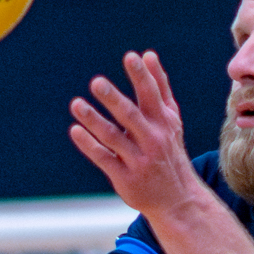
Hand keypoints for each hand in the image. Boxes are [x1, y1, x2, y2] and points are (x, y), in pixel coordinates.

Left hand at [69, 51, 200, 217]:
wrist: (177, 199)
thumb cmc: (169, 151)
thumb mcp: (170, 120)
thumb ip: (159, 87)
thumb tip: (148, 54)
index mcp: (163, 123)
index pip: (151, 95)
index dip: (141, 76)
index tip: (131, 57)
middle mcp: (152, 140)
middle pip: (131, 116)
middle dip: (114, 100)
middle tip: (96, 83)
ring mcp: (138, 161)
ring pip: (113, 138)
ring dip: (94, 120)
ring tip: (76, 104)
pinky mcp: (125, 178)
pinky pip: (105, 159)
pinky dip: (89, 145)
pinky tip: (76, 130)